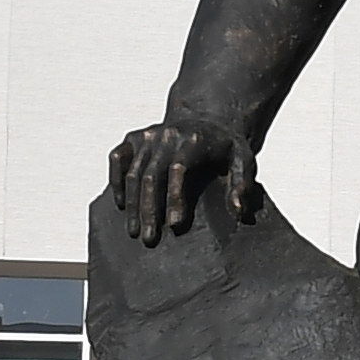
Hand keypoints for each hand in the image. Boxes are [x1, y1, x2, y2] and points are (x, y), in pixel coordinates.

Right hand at [109, 119, 258, 243]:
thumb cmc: (225, 147)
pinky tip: (121, 204)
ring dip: (132, 204)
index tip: (174, 225)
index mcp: (194, 140)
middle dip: (149, 209)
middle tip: (149, 239)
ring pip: (133, 171)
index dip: (175, 197)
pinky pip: (118, 158)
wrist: (207, 120)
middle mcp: (167, 135)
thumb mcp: (244, 160)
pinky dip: (115, 180)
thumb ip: (243, 185)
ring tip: (135, 232)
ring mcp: (148, 135)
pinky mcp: (134, 138)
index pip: (179, 169)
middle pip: (151, 175)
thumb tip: (239, 211)